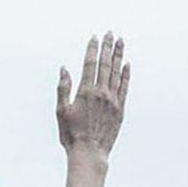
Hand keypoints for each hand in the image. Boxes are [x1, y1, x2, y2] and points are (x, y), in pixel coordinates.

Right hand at [57, 31, 129, 157]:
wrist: (90, 152)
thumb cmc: (71, 135)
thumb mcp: (61, 112)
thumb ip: (63, 89)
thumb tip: (64, 69)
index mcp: (85, 92)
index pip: (90, 64)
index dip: (93, 49)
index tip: (95, 37)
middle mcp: (101, 93)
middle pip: (105, 64)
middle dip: (108, 47)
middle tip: (111, 33)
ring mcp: (113, 100)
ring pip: (116, 72)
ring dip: (118, 55)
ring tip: (121, 42)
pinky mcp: (120, 108)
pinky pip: (124, 86)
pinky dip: (125, 74)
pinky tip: (126, 64)